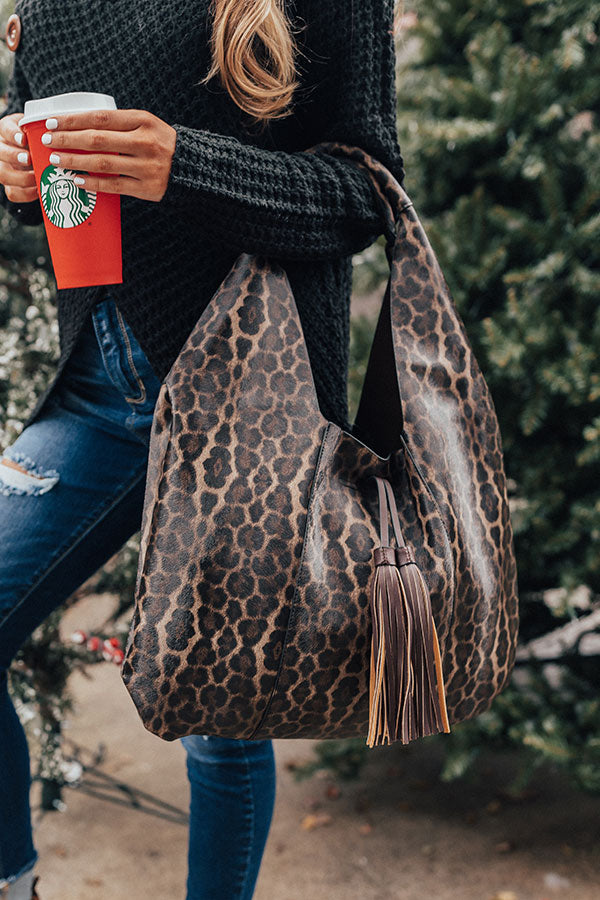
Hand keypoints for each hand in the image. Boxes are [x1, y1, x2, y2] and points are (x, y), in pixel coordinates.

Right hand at [0, 112, 37, 202]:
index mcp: (9, 130)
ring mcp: (6, 168)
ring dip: (20, 177)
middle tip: (28, 159)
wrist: (44, 156)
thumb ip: (45, 131)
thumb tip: (57, 132)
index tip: (23, 139)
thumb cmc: (44, 138)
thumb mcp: (43, 130)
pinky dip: (26, 193)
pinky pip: (12, 193)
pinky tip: (39, 189)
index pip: (5, 128)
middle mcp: (3, 149)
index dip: (12, 134)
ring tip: (36, 177)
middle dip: (13, 156)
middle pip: (0, 153)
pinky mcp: (12, 185)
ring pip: (3, 174)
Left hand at [38, 109, 176, 201]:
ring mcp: (146, 167)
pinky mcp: (147, 188)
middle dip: (68, 140)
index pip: (100, 118)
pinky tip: (77, 180)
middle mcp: (145, 142)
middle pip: (97, 140)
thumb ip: (119, 124)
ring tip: (57, 160)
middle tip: (48, 141)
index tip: (52, 122)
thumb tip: (79, 125)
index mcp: (143, 121)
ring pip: (102, 163)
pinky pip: (114, 186)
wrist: (193, 168)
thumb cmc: (162, 143)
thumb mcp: (146, 124)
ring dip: (75, 161)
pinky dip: (93, 183)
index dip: (73, 120)